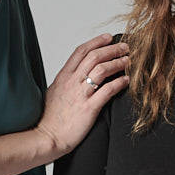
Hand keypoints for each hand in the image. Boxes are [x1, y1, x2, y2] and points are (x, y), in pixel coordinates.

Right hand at [40, 35, 128, 158]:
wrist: (46, 137)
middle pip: (94, 57)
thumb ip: (66, 82)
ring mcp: (80, 94)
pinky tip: (127, 81)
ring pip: (102, 70)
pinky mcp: (88, 108)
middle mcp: (72, 82)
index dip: (96, 42)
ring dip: (118, 63)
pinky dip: (119, 83)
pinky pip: (107, 91)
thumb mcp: (54, 93)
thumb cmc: (49, 119)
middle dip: (112, 49)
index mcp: (63, 77)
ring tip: (128, 61)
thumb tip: (75, 76)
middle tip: (125, 47)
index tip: (108, 38)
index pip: (81, 51)